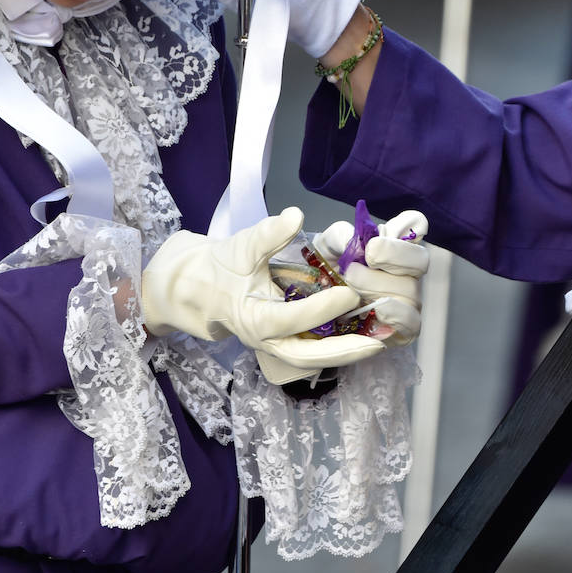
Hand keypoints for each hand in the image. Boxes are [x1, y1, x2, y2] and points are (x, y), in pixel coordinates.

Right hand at [142, 207, 384, 376]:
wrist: (192, 289)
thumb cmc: (216, 267)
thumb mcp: (239, 247)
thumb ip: (266, 234)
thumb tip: (294, 215)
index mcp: (252, 319)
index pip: (290, 319)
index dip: (321, 308)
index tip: (349, 293)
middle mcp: (266, 339)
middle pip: (307, 355)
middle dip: (343, 351)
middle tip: (378, 342)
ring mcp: (275, 344)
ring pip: (313, 357)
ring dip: (346, 352)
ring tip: (379, 342)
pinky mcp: (284, 340)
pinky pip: (314, 348)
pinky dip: (338, 344)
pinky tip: (365, 334)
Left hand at [314, 210, 429, 346]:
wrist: (317, 317)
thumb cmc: (326, 278)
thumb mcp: (325, 251)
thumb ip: (340, 236)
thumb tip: (353, 238)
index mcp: (390, 245)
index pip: (415, 225)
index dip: (410, 224)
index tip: (379, 235)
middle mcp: (405, 271)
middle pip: (420, 258)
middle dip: (392, 255)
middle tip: (360, 261)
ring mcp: (408, 300)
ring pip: (410, 289)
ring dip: (379, 286)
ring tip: (351, 286)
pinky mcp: (405, 329)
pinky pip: (412, 321)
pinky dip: (397, 313)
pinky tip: (379, 309)